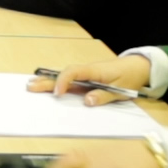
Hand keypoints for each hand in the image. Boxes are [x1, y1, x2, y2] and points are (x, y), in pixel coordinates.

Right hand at [26, 57, 152, 105]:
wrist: (138, 67)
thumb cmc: (130, 77)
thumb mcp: (121, 90)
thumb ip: (104, 96)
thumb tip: (87, 101)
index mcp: (94, 71)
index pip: (73, 72)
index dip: (63, 81)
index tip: (58, 94)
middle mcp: (86, 71)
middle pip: (62, 74)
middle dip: (46, 81)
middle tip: (30, 87)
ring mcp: (85, 74)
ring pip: (63, 76)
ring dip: (48, 80)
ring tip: (31, 84)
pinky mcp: (86, 78)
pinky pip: (69, 79)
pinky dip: (56, 81)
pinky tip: (46, 84)